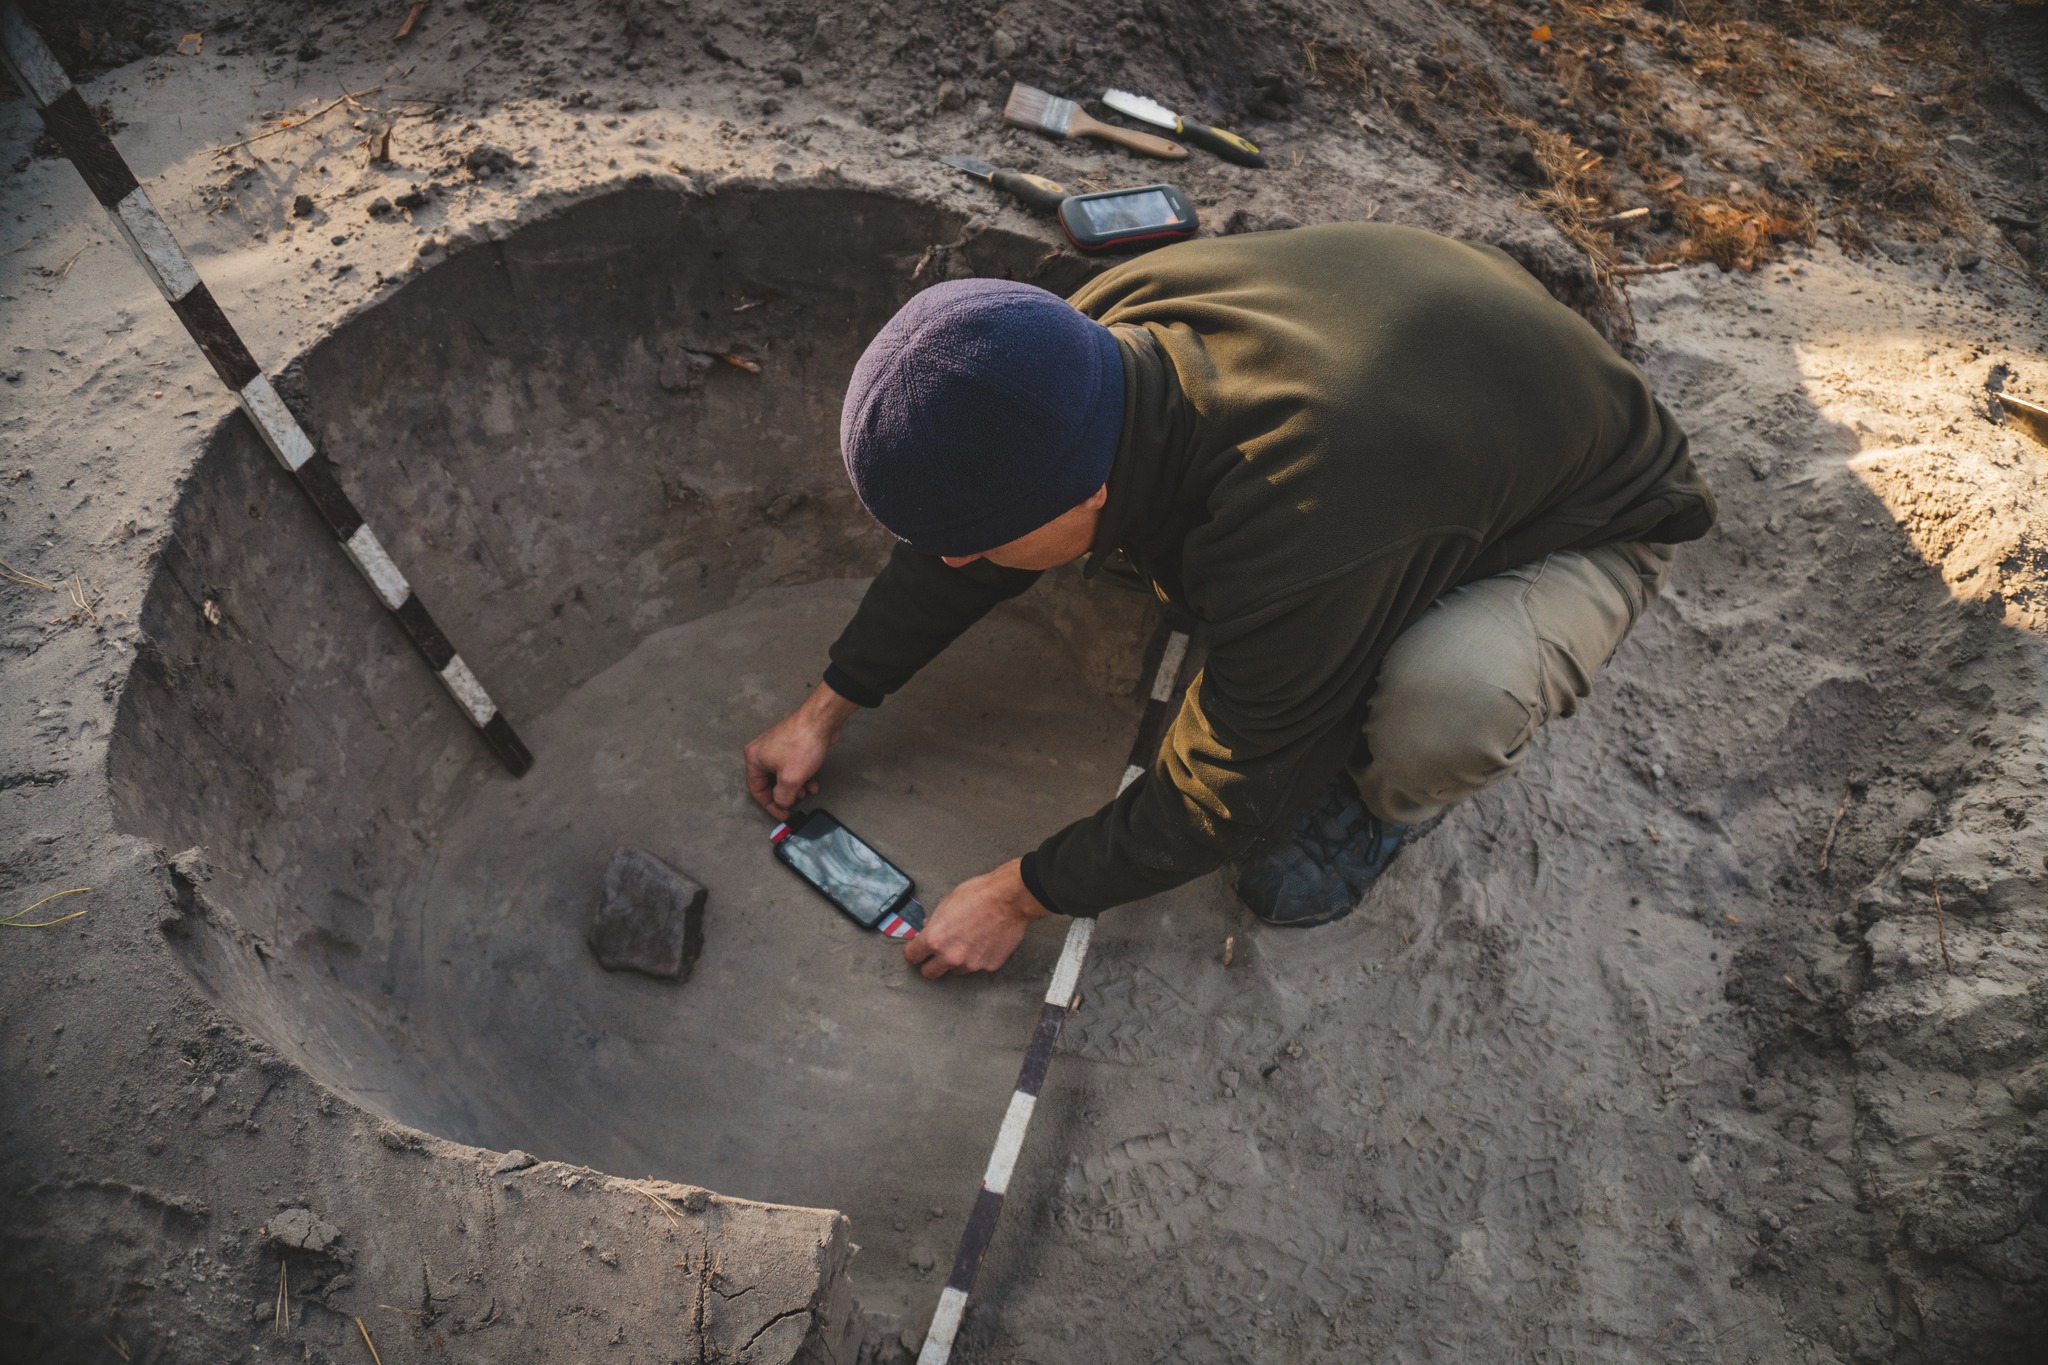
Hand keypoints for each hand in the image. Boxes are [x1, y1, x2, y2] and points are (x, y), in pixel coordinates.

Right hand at [744, 684, 860, 818]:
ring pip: (783, 776)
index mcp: (754, 758)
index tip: (782, 815)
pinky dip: (802, 777)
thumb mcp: (790, 779)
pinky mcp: (791, 745)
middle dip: (785, 795)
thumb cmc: (802, 744)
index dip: (770, 806)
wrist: (821, 720)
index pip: (756, 790)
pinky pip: (793, 767)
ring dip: (796, 787)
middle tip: (796, 803)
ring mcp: (777, 747)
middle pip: (770, 783)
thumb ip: (783, 797)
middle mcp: (762, 752)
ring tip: (807, 791)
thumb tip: (782, 803)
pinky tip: (813, 782)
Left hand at [903, 858, 1049, 979]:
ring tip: (968, 942)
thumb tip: (928, 928)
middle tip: (938, 953)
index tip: (918, 950)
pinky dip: (978, 958)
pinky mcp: (989, 966)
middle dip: (931, 964)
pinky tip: (985, 942)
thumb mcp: (947, 902)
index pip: (912, 956)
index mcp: (934, 939)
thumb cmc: (979, 895)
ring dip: (956, 962)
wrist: (1009, 899)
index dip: (914, 951)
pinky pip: (977, 966)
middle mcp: (950, 956)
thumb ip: (934, 921)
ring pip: (954, 971)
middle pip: (929, 973)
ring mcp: (971, 964)